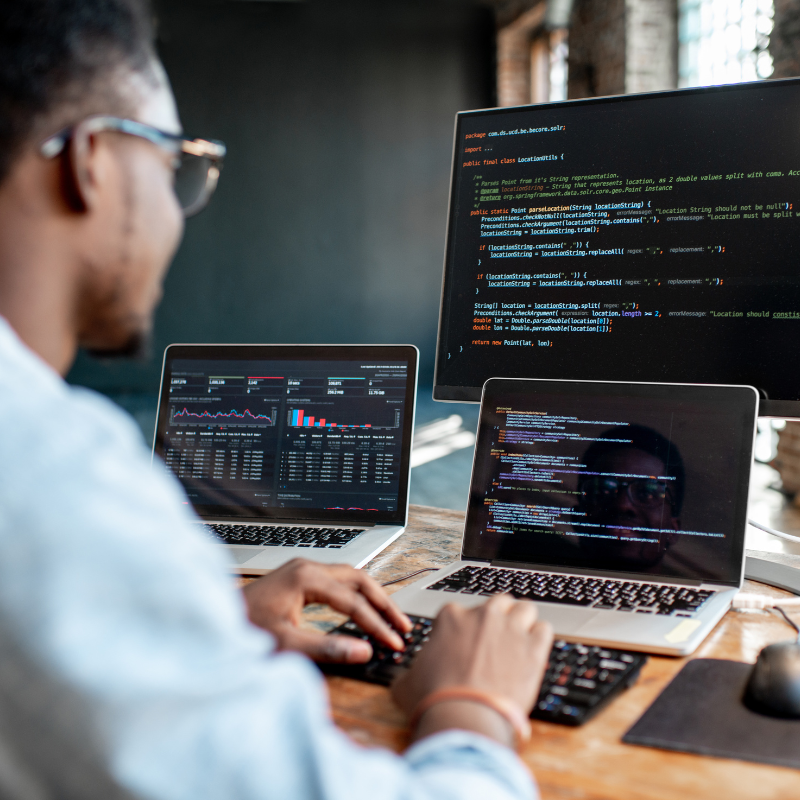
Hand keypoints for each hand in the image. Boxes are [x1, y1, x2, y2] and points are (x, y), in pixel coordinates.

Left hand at [242, 558, 410, 663]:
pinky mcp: (298, 578)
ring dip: (372, 597)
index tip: (394, 643)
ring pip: (350, 577)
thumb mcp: (285, 644)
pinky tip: (363, 609)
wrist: (213, 620)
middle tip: (403, 626)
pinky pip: (337, 581)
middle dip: (383, 603)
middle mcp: (307, 567)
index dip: (377, 624)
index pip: (353, 601)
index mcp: (306, 578)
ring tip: (391, 618)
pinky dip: (356, 595)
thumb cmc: (243, 629)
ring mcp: (302, 570)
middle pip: (359, 579)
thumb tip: (363, 651)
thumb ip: (326, 648)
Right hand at [392, 595, 551, 743]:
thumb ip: (410, 672)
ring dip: (523, 622)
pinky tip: (535, 653)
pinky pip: (545, 629)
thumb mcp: (408, 682)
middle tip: (496, 640)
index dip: (465, 629)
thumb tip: (406, 678)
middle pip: (498, 603)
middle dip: (498, 618)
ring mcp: (510, 628)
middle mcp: (483, 615)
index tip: (467, 645)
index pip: (462, 611)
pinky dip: (540, 639)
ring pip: (525, 608)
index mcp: (451, 617)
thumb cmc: (434, 699)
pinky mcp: (534, 647)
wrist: (463, 717)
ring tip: (520, 641)